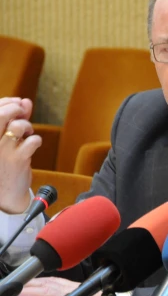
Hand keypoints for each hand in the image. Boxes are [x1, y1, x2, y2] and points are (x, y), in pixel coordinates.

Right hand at [0, 97, 40, 213]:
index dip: (6, 102)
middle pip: (1, 115)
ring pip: (19, 126)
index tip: (18, 102)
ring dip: (27, 126)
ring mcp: (2, 151)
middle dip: (16, 108)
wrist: (4, 194)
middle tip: (23, 113)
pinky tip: (31, 146)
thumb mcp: (2, 141)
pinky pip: (32, 140)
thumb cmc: (3, 164)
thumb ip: (13, 120)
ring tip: (26, 134)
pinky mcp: (18, 160)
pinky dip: (35, 140)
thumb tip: (25, 101)